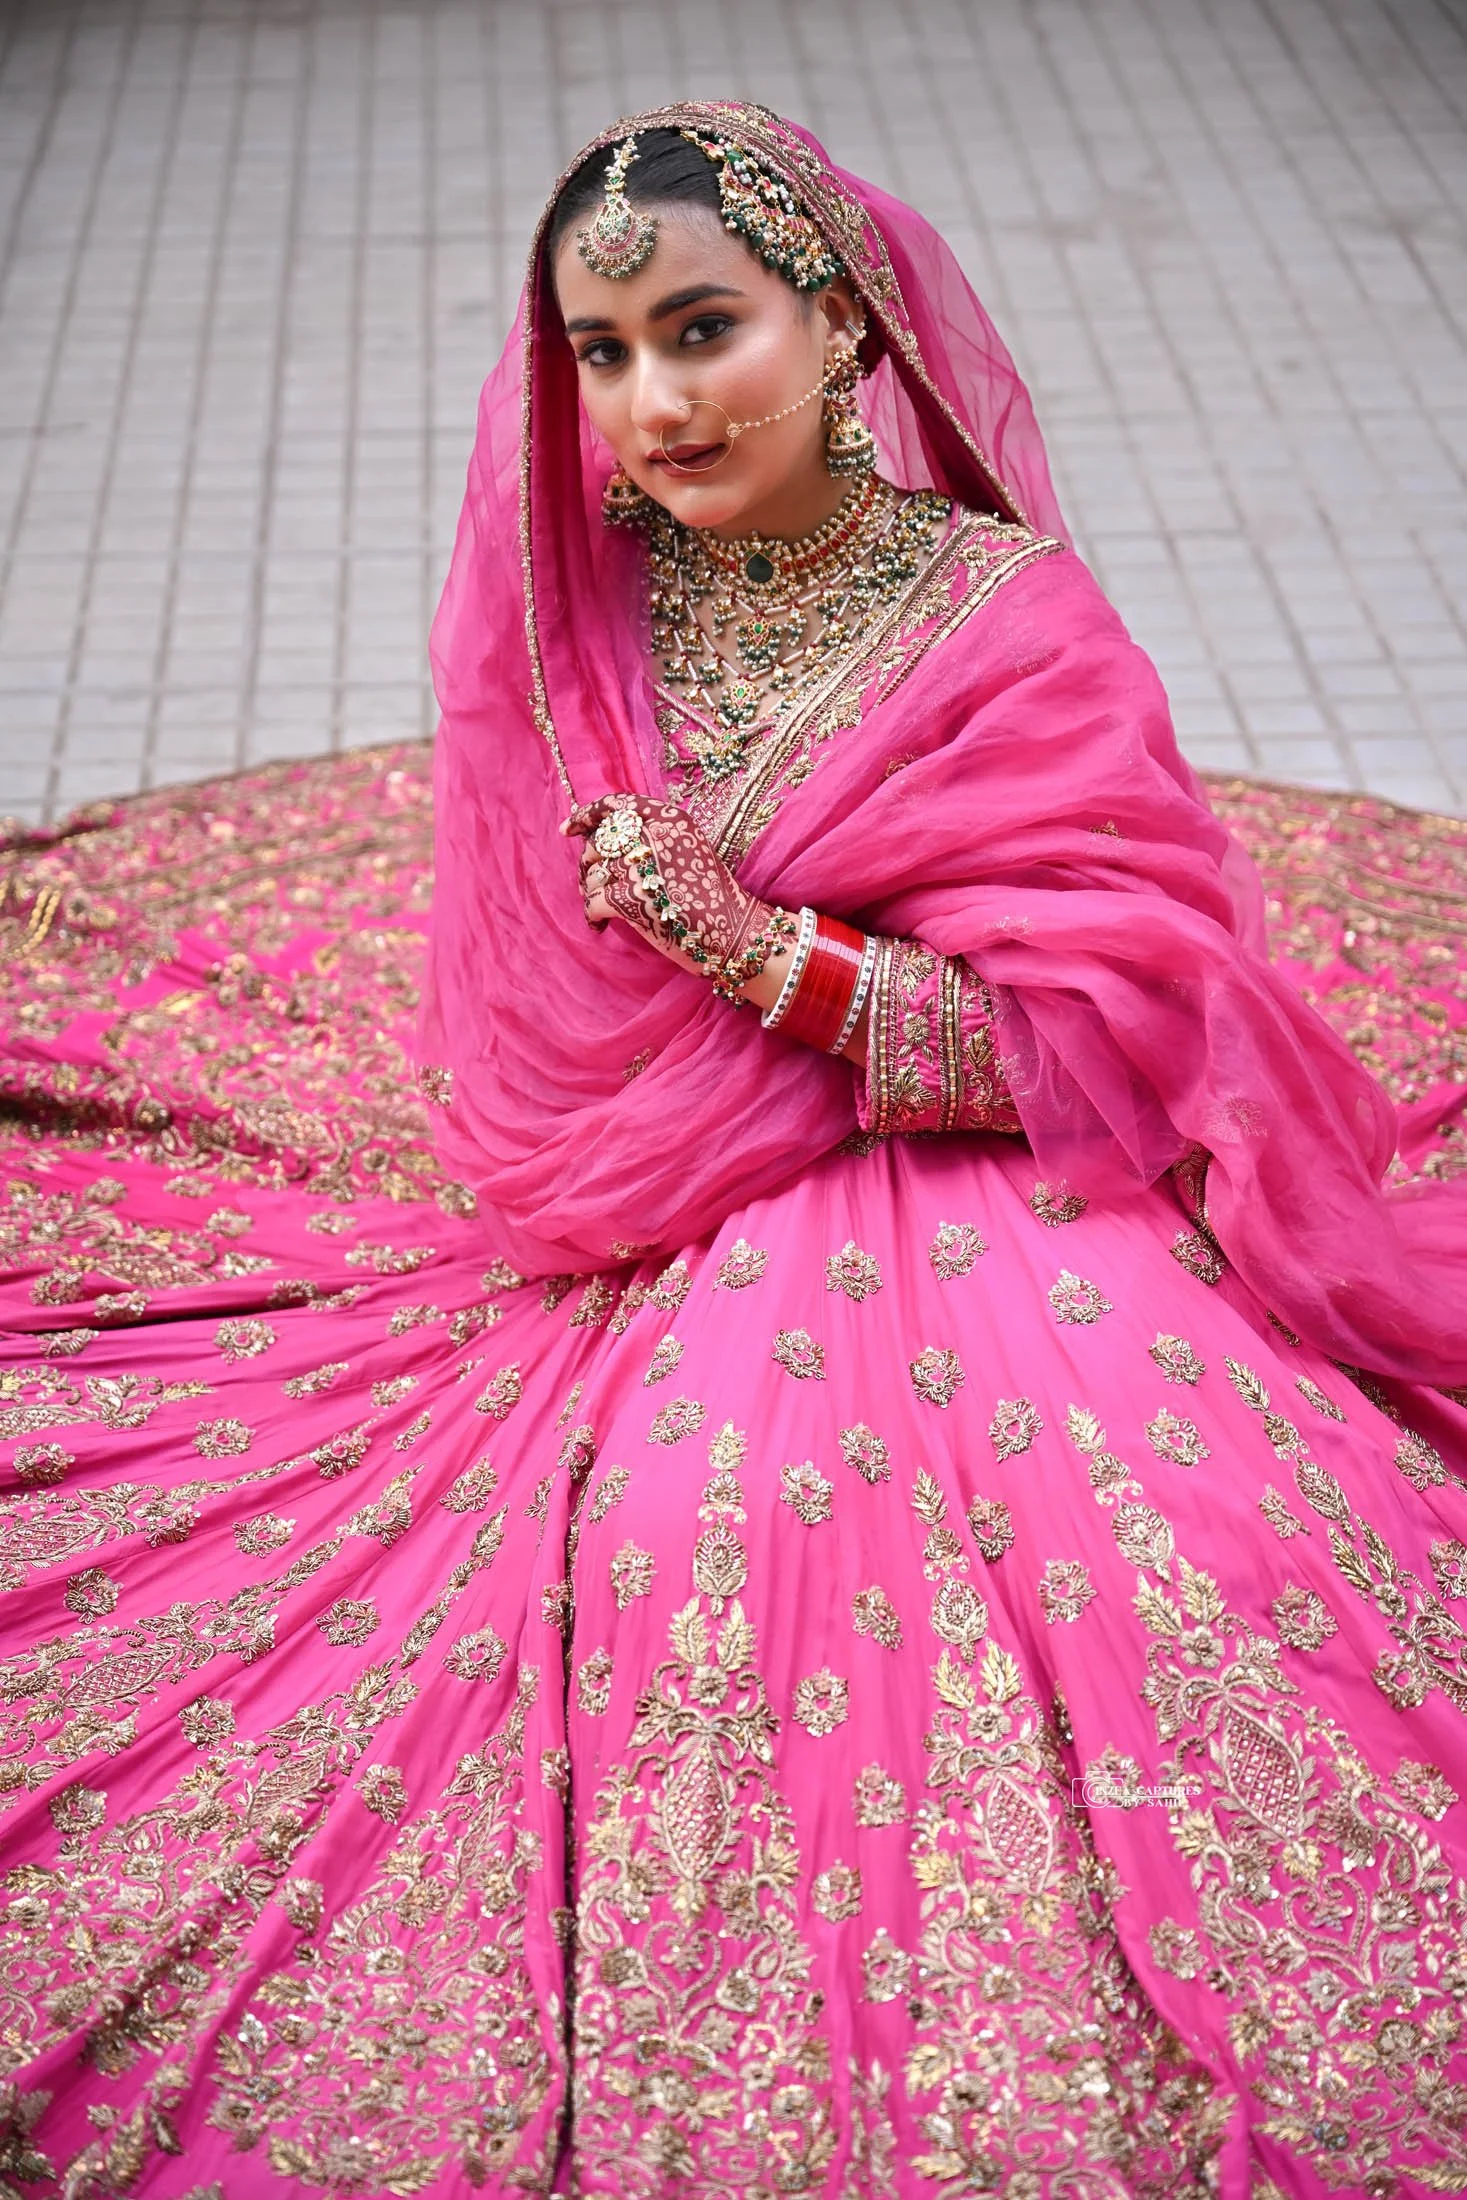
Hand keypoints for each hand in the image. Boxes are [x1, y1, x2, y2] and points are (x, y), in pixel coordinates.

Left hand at [562, 793, 786, 987]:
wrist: (735, 932)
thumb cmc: (712, 897)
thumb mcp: (688, 849)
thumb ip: (653, 838)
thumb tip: (603, 844)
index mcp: (669, 819)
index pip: (616, 806)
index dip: (586, 815)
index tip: (568, 829)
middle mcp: (653, 836)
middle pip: (598, 843)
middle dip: (589, 865)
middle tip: (594, 886)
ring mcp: (640, 867)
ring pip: (593, 875)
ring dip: (592, 894)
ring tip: (604, 910)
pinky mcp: (631, 899)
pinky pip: (592, 903)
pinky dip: (592, 917)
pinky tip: (601, 927)